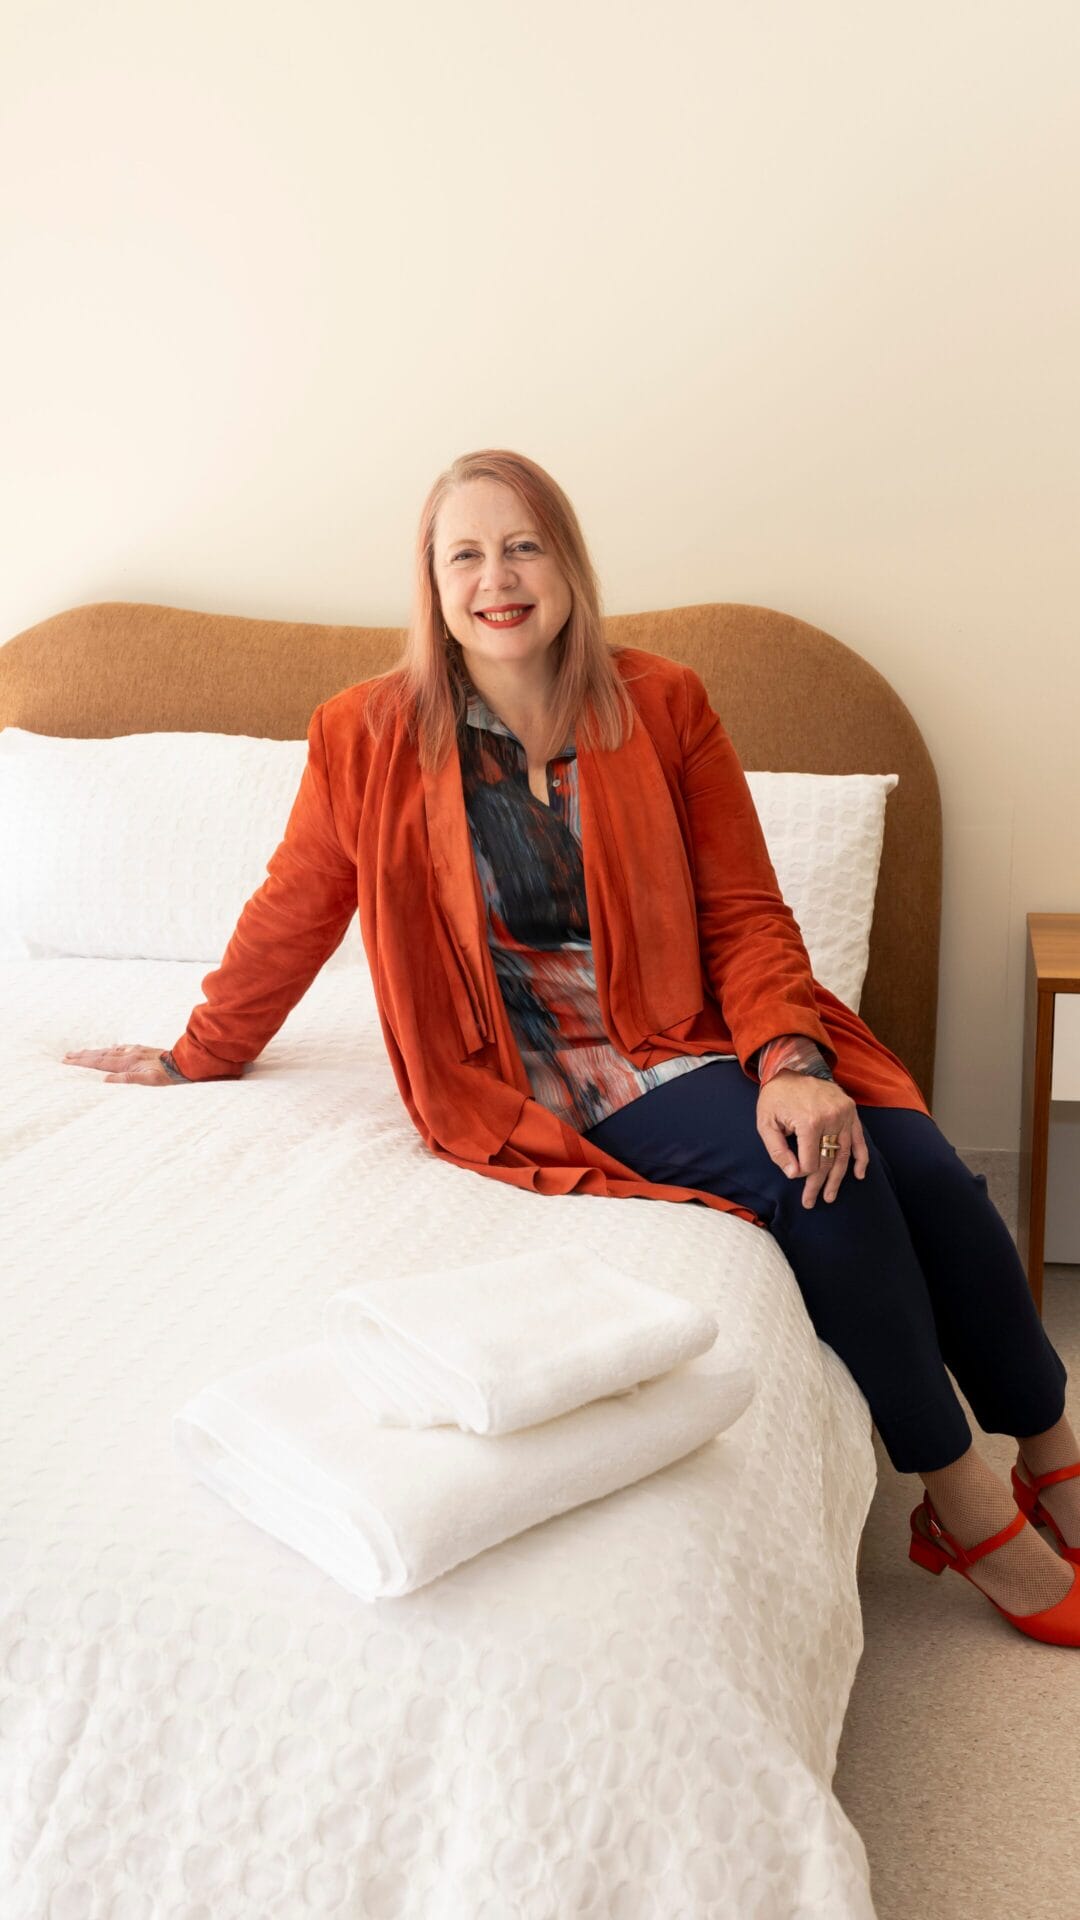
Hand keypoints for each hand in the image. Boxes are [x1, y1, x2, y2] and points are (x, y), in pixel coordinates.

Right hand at [61, 1044, 178, 1085]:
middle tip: (66, 1056)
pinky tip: (109, 1048)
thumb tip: (106, 1080)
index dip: (82, 1062)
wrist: (182, 1063)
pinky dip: (111, 1049)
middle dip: (82, 1056)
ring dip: (93, 1052)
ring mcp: (134, 1051)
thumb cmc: (166, 1076)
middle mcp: (128, 1055)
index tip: (67, 1061)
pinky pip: (121, 1048)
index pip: (99, 1063)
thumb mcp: (147, 1081)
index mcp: (126, 1063)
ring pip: (108, 1051)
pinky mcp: (141, 1050)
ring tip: (81, 1052)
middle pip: (100, 1055)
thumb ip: (126, 1079)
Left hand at [756, 1069, 867, 1207]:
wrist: (792, 1065)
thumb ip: (777, 1151)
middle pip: (827, 1161)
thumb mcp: (766, 1122)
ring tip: (831, 1196)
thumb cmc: (776, 1096)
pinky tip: (858, 1175)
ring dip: (838, 1178)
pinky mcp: (851, 1111)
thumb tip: (793, 1174)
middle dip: (819, 1185)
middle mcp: (830, 1118)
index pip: (810, 1162)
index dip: (802, 1174)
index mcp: (809, 1122)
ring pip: (843, 1154)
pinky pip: (858, 1139)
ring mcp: (844, 1114)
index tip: (795, 1177)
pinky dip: (860, 1158)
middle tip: (811, 1202)